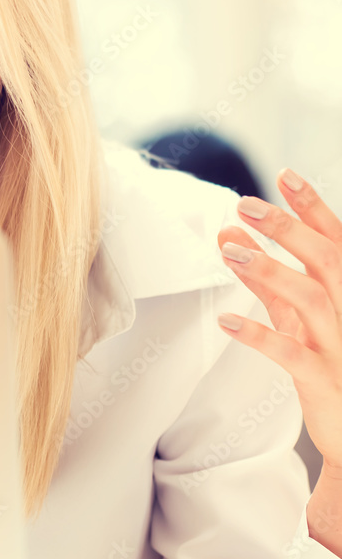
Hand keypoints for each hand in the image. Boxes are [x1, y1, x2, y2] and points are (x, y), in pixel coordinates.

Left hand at [216, 169, 341, 554]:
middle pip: (326, 261)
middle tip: (246, 205)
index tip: (284, 176)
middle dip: (288, 229)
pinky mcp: (327, 381)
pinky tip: (227, 322)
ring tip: (230, 251)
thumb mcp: (307, 318)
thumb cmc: (335, 367)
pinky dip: (260, 335)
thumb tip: (235, 236)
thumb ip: (274, 280)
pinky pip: (293, 354)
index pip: (336, 242)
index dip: (312, 208)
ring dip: (270, 272)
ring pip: (310, 300)